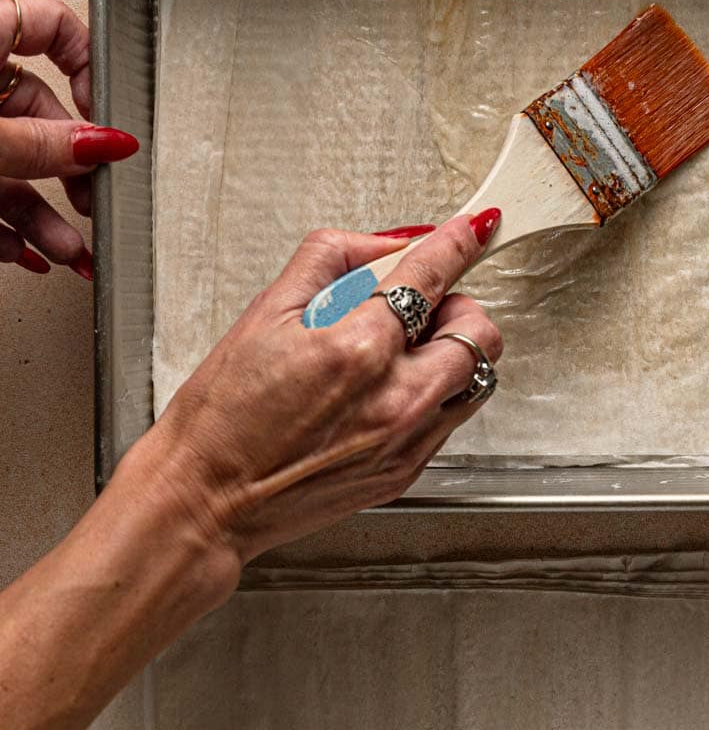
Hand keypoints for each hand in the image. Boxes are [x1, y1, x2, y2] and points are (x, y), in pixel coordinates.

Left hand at [0, 0, 139, 277]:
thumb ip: (42, 143)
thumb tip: (106, 144)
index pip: (51, 24)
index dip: (88, 62)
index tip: (106, 109)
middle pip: (41, 115)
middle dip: (73, 171)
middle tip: (95, 199)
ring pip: (14, 166)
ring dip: (45, 217)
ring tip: (68, 251)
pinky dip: (4, 229)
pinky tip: (24, 253)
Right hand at [126, 212, 503, 571]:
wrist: (206, 498)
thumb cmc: (223, 416)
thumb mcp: (266, 312)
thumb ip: (331, 260)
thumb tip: (382, 244)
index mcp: (357, 349)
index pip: (433, 276)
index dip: (458, 243)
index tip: (470, 231)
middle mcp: (394, 400)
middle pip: (480, 332)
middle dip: (458, 307)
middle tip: (422, 306)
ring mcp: (405, 441)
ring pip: (476, 379)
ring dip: (453, 354)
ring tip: (403, 353)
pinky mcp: (405, 472)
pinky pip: (450, 420)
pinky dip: (434, 395)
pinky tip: (385, 394)